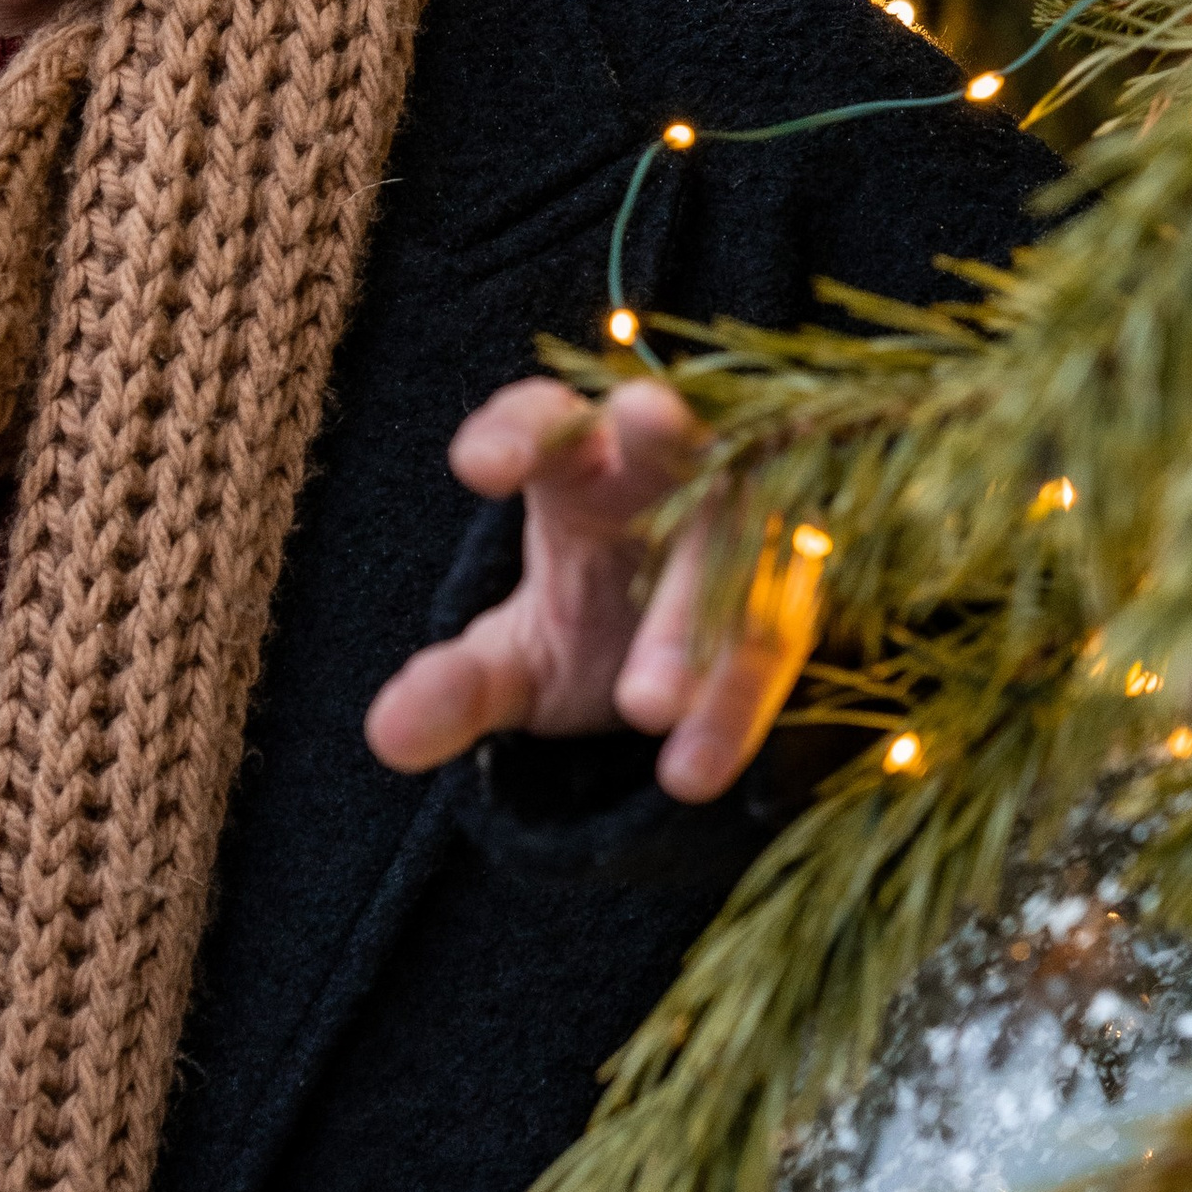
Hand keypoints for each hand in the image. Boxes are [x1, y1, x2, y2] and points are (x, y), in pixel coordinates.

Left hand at [364, 375, 823, 804]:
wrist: (696, 678)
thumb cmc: (597, 630)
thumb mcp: (521, 665)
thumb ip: (460, 687)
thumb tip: (385, 735)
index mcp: (583, 466)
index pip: (547, 419)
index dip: (518, 430)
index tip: (480, 466)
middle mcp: (675, 476)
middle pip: (668, 441)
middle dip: (660, 437)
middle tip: (645, 424)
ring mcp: (752, 522)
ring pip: (734, 551)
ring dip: (693, 626)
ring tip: (645, 712)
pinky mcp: (805, 590)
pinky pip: (776, 635)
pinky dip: (732, 706)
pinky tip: (691, 772)